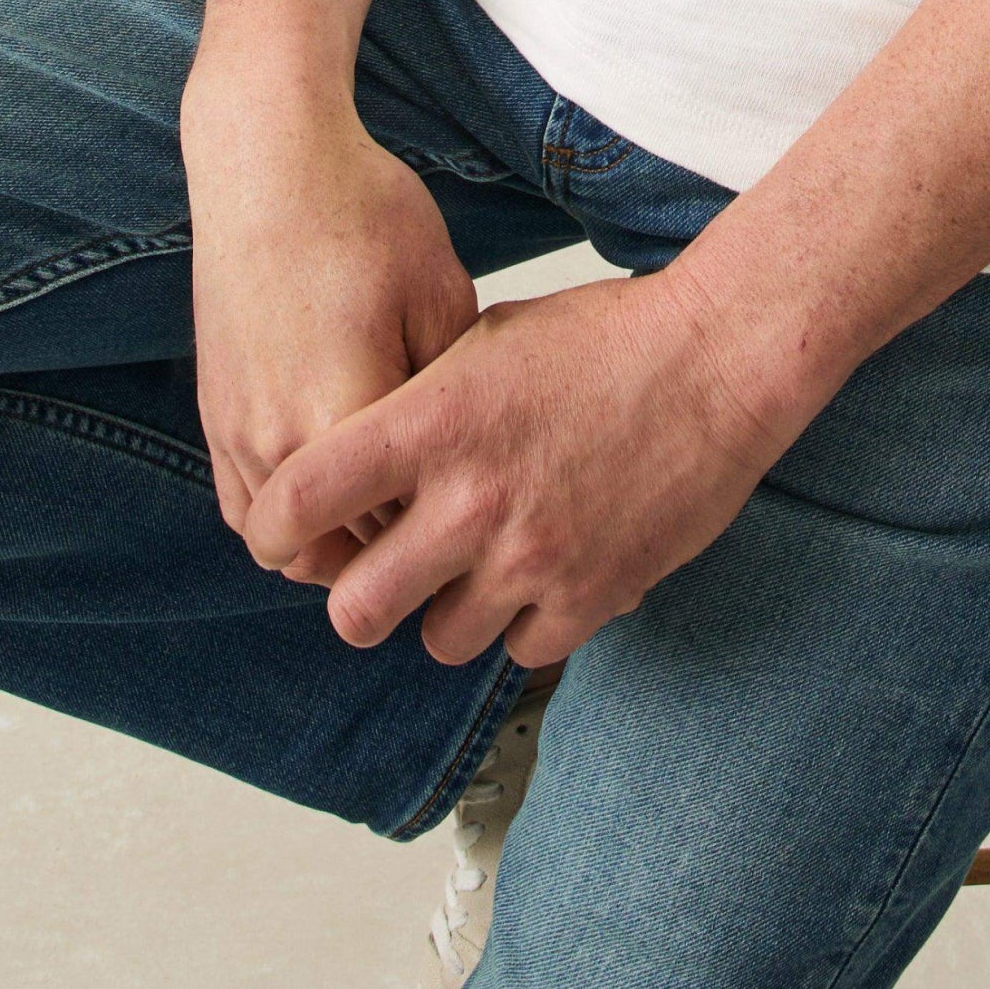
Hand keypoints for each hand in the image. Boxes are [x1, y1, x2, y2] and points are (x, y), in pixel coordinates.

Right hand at [181, 64, 478, 587]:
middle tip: (437, 531)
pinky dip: (285, 522)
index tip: (478, 521)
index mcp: (350, 416)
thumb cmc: (362, 213)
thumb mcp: (444, 294)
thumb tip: (473, 454)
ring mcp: (237, 434)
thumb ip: (455, 394)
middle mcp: (281, 441)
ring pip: (286, 551)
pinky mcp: (211, 418)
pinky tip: (330, 487)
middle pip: (345, 561)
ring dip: (334, 548)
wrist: (268, 162)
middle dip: (391, 558)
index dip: (446, 536)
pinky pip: (244, 511)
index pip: (406, 533)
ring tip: (385, 515)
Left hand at [238, 262, 793, 670]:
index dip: (274, 526)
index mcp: (431, 422)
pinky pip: (520, 651)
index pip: (301, 497)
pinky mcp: (588, 596)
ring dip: (448, 613)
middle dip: (360, 598)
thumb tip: (364, 456)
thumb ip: (418, 405)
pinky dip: (523, 624)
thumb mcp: (485, 341)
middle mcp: (469, 500)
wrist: (716, 359)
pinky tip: (541, 574)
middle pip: (355, 609)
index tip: (282, 532)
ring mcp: (530, 557)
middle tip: (379, 578)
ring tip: (476, 567)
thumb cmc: (603, 337)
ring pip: (437, 642)